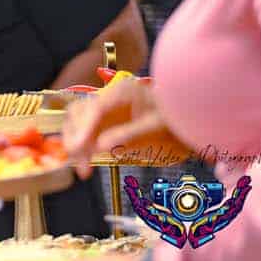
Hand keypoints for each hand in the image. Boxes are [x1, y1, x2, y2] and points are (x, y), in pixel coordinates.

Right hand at [62, 78, 189, 178]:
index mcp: (121, 93)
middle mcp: (108, 98)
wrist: (185, 117)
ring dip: (76, 144)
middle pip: (79, 113)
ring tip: (83, 168)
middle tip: (79, 160)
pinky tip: (85, 162)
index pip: (94, 108)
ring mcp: (104, 111)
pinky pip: (86, 133)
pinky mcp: (104, 124)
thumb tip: (100, 147)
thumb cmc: (174, 118)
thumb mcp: (156, 126)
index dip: (84, 128)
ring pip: (77, 123)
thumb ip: (128, 134)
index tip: (79, 147)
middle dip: (75, 137)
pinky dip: (83, 147)